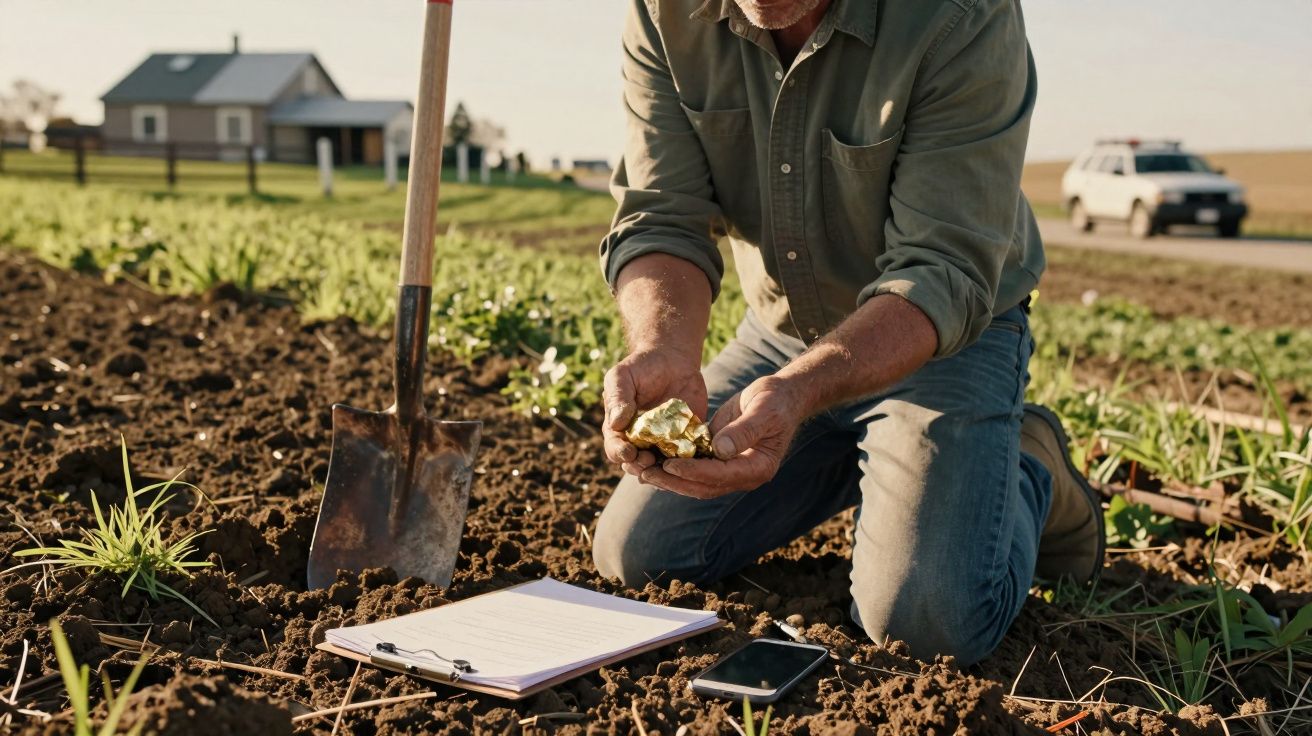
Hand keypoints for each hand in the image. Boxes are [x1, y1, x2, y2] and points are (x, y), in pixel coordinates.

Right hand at [601, 348, 706, 477]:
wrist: (672, 361)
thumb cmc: (641, 367)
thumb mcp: (622, 376)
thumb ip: (617, 397)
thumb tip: (616, 422)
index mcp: (620, 430)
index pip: (615, 449)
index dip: (620, 453)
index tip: (628, 451)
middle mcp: (640, 442)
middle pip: (636, 465)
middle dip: (640, 466)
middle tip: (648, 460)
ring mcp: (663, 443)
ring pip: (661, 467)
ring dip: (664, 471)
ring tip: (668, 466)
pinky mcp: (686, 441)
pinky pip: (687, 458)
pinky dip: (688, 463)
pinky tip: (691, 461)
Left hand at [640, 376, 803, 498]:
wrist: (781, 397)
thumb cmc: (776, 400)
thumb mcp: (764, 410)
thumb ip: (744, 430)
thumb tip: (720, 450)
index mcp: (758, 467)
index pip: (720, 475)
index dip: (694, 471)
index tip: (670, 465)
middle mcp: (743, 475)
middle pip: (704, 486)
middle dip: (674, 481)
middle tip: (645, 473)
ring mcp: (730, 469)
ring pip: (696, 482)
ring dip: (670, 478)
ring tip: (642, 471)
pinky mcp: (719, 458)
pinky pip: (694, 468)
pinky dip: (674, 466)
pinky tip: (652, 459)